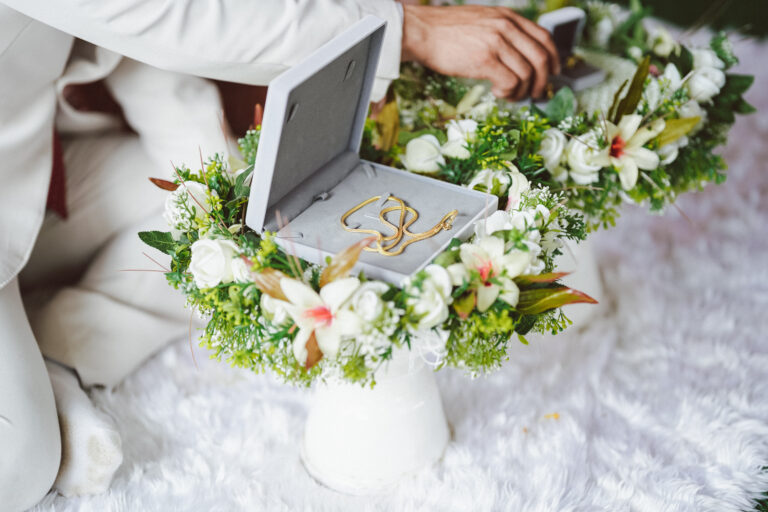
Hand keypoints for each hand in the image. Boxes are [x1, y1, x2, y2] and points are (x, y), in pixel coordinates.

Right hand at [400, 4, 559, 100]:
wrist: (421, 32)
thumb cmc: (446, 31)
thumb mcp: (481, 21)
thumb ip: (501, 31)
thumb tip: (517, 55)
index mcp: (507, 17)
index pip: (543, 37)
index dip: (554, 58)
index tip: (553, 72)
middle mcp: (506, 27)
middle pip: (541, 58)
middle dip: (543, 81)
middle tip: (536, 94)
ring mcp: (496, 43)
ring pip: (527, 74)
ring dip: (520, 91)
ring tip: (507, 94)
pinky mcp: (484, 60)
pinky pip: (510, 83)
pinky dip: (508, 93)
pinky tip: (496, 92)